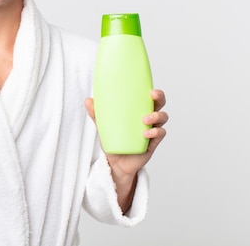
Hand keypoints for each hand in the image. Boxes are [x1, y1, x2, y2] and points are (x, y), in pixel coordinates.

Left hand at [84, 89, 167, 210]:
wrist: (115, 163)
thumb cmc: (112, 141)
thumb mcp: (102, 126)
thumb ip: (96, 114)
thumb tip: (88, 100)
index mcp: (137, 110)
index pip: (148, 97)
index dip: (152, 90)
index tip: (149, 87)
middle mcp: (147, 118)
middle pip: (159, 104)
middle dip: (159, 98)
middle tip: (152, 95)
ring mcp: (152, 130)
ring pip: (162, 118)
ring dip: (156, 116)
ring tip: (144, 120)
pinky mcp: (153, 143)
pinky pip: (160, 134)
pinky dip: (155, 132)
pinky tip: (145, 134)